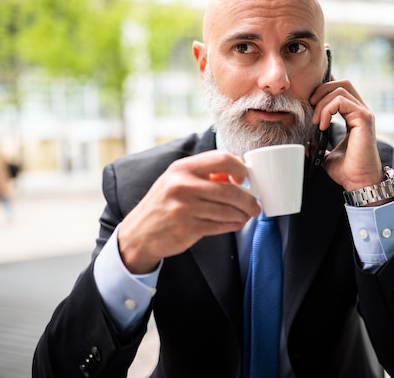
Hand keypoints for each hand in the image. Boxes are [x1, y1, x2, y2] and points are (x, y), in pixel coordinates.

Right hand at [117, 150, 260, 273]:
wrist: (138, 233)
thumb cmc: (164, 204)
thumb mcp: (177, 181)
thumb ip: (205, 175)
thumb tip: (238, 174)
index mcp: (182, 168)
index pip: (222, 159)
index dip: (240, 168)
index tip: (246, 178)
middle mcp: (182, 185)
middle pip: (229, 189)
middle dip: (248, 199)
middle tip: (255, 205)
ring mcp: (184, 208)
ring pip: (227, 210)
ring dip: (243, 214)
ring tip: (247, 215)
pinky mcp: (187, 228)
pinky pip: (220, 225)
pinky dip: (233, 225)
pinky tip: (236, 223)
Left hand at [310, 79, 383, 190]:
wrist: (358, 181)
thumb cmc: (346, 170)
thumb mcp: (326, 153)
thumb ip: (318, 143)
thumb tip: (304, 142)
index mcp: (354, 116)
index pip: (341, 90)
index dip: (324, 90)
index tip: (310, 104)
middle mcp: (361, 111)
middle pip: (342, 83)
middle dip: (322, 90)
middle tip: (310, 107)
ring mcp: (364, 114)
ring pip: (340, 90)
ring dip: (322, 103)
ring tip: (316, 121)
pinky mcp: (364, 118)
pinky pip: (341, 101)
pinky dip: (327, 110)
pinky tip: (322, 125)